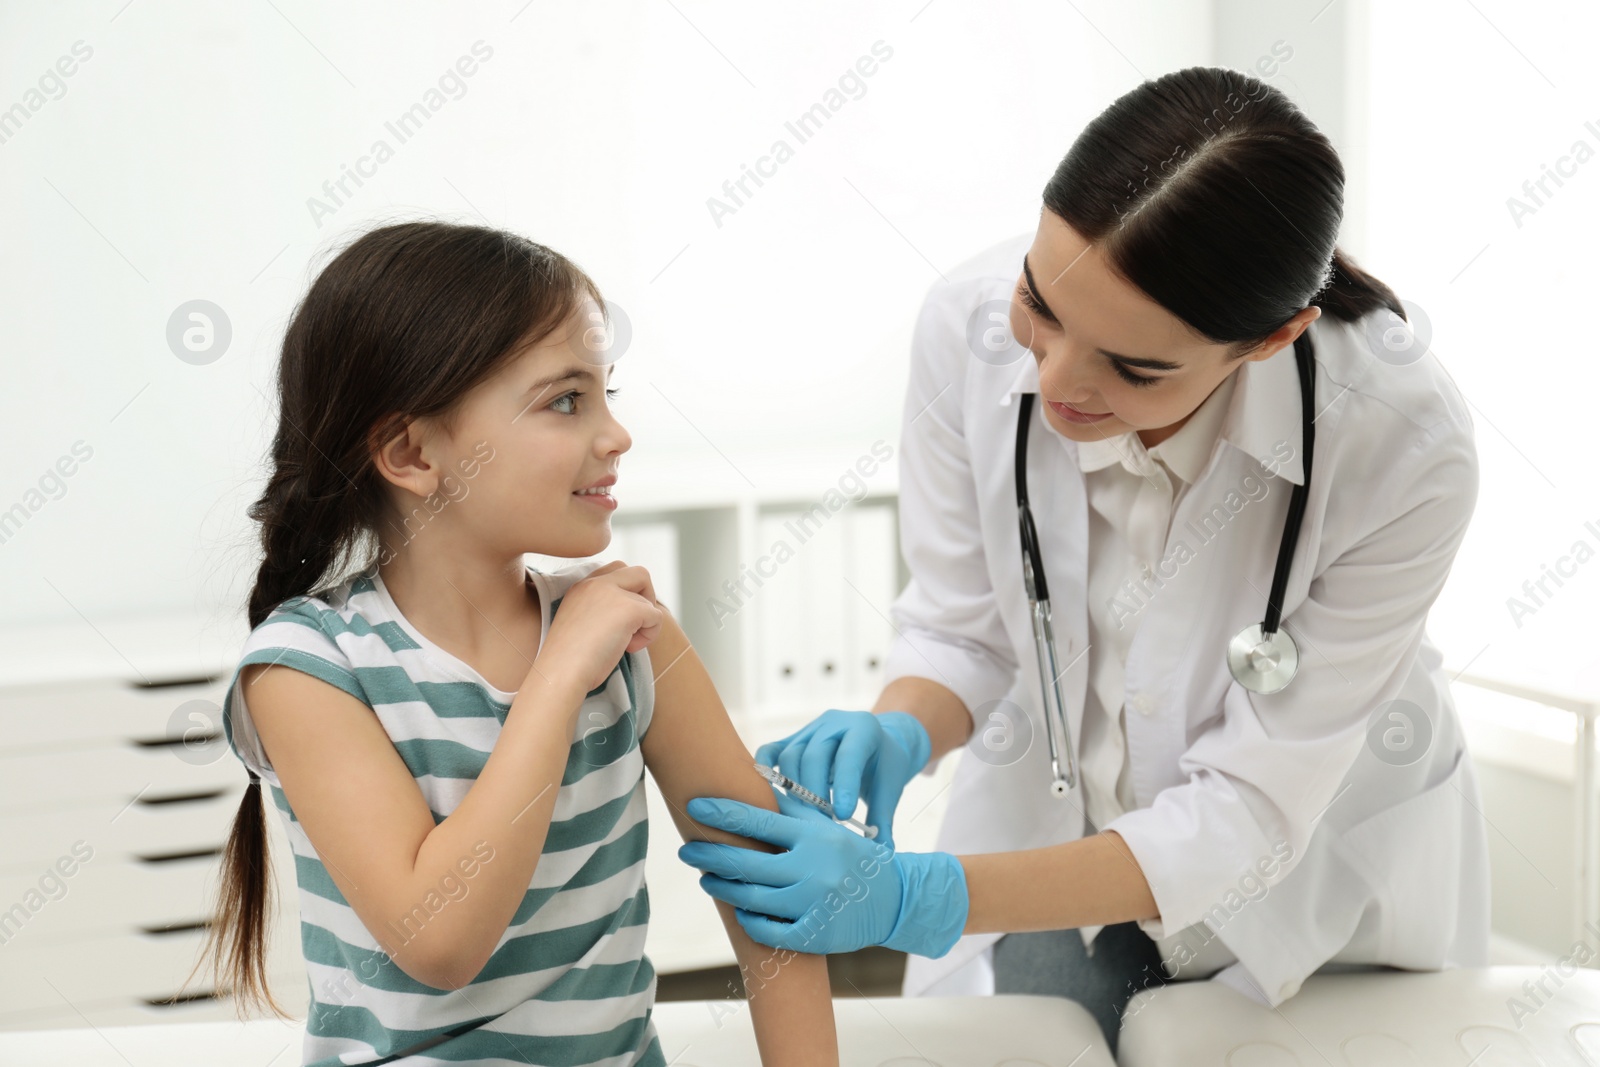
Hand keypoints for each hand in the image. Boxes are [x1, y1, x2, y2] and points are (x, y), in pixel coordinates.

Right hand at [532, 561, 662, 693]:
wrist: (561, 673)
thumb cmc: (568, 660)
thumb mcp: (581, 623)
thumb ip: (601, 610)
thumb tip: (630, 616)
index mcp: (581, 586)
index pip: (615, 571)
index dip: (626, 593)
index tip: (615, 621)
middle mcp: (595, 583)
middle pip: (639, 573)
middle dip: (645, 598)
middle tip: (632, 626)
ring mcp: (612, 593)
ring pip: (649, 599)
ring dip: (645, 623)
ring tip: (625, 643)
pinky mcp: (628, 609)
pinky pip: (656, 616)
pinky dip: (650, 635)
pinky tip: (629, 648)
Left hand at [677, 786, 966, 957]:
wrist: (896, 899)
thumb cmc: (852, 857)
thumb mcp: (827, 828)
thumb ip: (793, 811)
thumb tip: (751, 783)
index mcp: (815, 837)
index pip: (760, 823)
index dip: (723, 814)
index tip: (695, 807)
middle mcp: (813, 869)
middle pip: (748, 863)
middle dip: (710, 855)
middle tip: (686, 850)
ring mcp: (813, 903)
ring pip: (752, 898)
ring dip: (723, 888)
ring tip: (706, 878)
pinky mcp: (815, 934)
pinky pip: (768, 930)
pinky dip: (749, 920)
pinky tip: (739, 910)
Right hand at [755, 709, 930, 851]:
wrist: (877, 743)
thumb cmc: (883, 767)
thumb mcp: (890, 789)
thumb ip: (883, 820)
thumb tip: (882, 856)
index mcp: (864, 728)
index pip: (849, 756)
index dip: (844, 786)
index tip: (843, 817)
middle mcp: (834, 722)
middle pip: (814, 756)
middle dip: (814, 795)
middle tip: (820, 826)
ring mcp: (809, 729)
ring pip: (791, 757)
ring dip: (794, 792)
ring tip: (804, 820)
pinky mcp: (791, 738)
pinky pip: (771, 751)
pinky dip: (765, 772)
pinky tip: (769, 797)